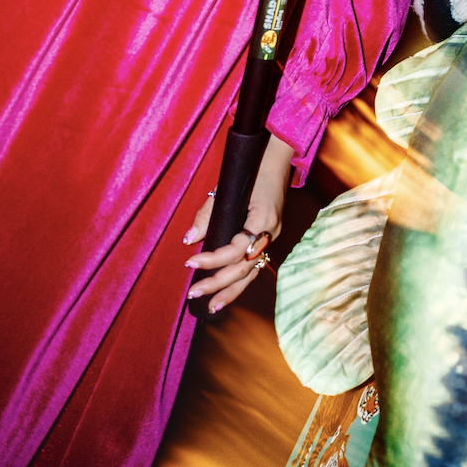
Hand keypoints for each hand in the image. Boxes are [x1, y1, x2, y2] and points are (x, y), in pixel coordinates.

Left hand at [183, 134, 292, 313]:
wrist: (277, 158)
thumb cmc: (250, 170)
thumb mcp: (226, 189)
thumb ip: (208, 215)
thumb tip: (191, 239)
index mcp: (263, 219)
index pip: (236, 249)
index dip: (212, 260)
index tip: (190, 263)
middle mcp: (272, 231)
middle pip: (245, 267)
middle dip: (218, 284)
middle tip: (193, 293)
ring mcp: (274, 235)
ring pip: (253, 271)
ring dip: (231, 290)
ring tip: (211, 308)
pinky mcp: (270, 236)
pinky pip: (255, 264)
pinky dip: (241, 280)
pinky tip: (227, 291)